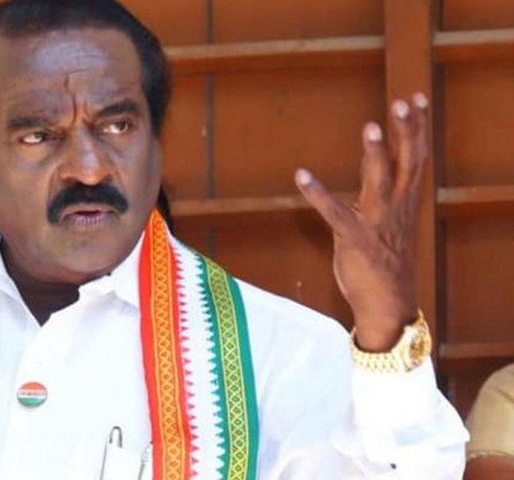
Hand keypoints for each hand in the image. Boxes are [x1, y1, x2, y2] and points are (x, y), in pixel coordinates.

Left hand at [294, 93, 428, 351]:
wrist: (387, 303)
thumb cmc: (385, 261)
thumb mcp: (389, 222)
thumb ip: (382, 194)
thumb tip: (375, 170)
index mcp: (405, 201)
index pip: (416, 157)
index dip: (417, 128)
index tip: (417, 98)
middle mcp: (395, 207)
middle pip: (406, 161)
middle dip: (406, 130)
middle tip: (402, 101)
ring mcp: (377, 222)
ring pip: (380, 181)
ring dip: (374, 154)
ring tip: (369, 126)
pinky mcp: (354, 239)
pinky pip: (335, 212)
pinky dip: (318, 193)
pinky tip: (302, 175)